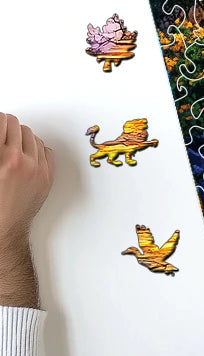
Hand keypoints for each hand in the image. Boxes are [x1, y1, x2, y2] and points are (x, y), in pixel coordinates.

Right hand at [0, 113, 52, 243]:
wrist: (3, 231)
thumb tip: (0, 132)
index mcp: (0, 160)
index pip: (1, 124)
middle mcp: (19, 162)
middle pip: (16, 126)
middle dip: (7, 127)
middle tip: (2, 130)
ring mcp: (36, 168)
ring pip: (32, 136)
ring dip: (21, 138)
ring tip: (12, 145)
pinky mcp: (47, 176)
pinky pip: (45, 149)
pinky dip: (35, 149)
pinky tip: (26, 155)